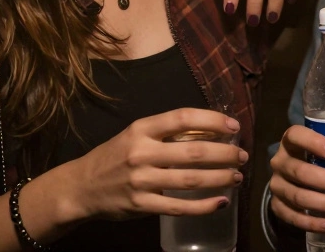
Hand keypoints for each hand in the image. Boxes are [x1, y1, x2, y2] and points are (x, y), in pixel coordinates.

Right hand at [65, 107, 246, 220]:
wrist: (82, 186)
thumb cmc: (115, 156)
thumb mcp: (135, 134)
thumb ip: (166, 132)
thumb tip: (210, 130)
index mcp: (142, 129)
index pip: (183, 118)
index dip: (212, 121)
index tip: (233, 127)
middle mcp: (141, 152)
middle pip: (194, 152)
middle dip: (225, 154)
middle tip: (242, 157)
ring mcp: (141, 180)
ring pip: (191, 180)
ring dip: (220, 179)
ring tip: (236, 177)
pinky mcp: (142, 205)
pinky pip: (179, 207)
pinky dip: (204, 206)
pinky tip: (221, 202)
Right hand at [268, 124, 324, 232]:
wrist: (299, 176)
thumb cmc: (323, 157)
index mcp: (292, 141)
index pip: (296, 136)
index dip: (313, 143)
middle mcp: (280, 161)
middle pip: (300, 171)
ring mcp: (277, 185)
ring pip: (297, 195)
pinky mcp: (277, 205)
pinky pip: (291, 216)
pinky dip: (312, 222)